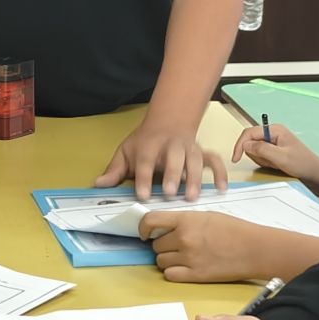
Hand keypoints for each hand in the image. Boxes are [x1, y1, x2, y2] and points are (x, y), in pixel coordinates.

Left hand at [95, 118, 227, 202]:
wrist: (168, 121)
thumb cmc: (145, 143)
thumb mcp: (126, 152)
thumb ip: (115, 171)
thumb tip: (98, 184)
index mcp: (149, 146)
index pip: (146, 162)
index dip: (144, 178)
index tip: (143, 195)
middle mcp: (171, 146)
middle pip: (174, 159)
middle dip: (173, 175)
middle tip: (169, 194)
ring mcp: (189, 148)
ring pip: (195, 160)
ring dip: (195, 178)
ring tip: (192, 197)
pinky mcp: (202, 152)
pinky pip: (214, 161)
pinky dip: (220, 173)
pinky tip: (221, 188)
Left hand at [137, 209, 265, 283]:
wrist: (253, 249)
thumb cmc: (234, 230)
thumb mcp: (206, 216)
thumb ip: (184, 221)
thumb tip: (166, 228)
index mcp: (186, 220)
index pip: (150, 220)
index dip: (143, 227)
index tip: (144, 233)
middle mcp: (183, 238)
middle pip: (156, 245)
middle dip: (163, 246)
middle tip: (175, 246)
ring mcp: (188, 258)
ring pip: (160, 262)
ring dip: (167, 260)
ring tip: (182, 257)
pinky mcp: (195, 275)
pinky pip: (170, 275)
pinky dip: (173, 272)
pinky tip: (184, 268)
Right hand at [231, 121, 318, 206]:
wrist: (314, 173)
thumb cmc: (302, 163)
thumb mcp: (281, 157)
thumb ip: (262, 149)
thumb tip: (245, 145)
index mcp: (275, 129)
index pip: (249, 133)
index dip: (240, 145)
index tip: (236, 157)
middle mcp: (273, 132)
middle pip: (251, 141)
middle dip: (257, 155)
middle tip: (270, 162)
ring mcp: (273, 141)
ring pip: (254, 150)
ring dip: (262, 159)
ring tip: (275, 164)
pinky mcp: (273, 149)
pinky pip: (261, 155)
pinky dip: (265, 162)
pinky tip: (275, 165)